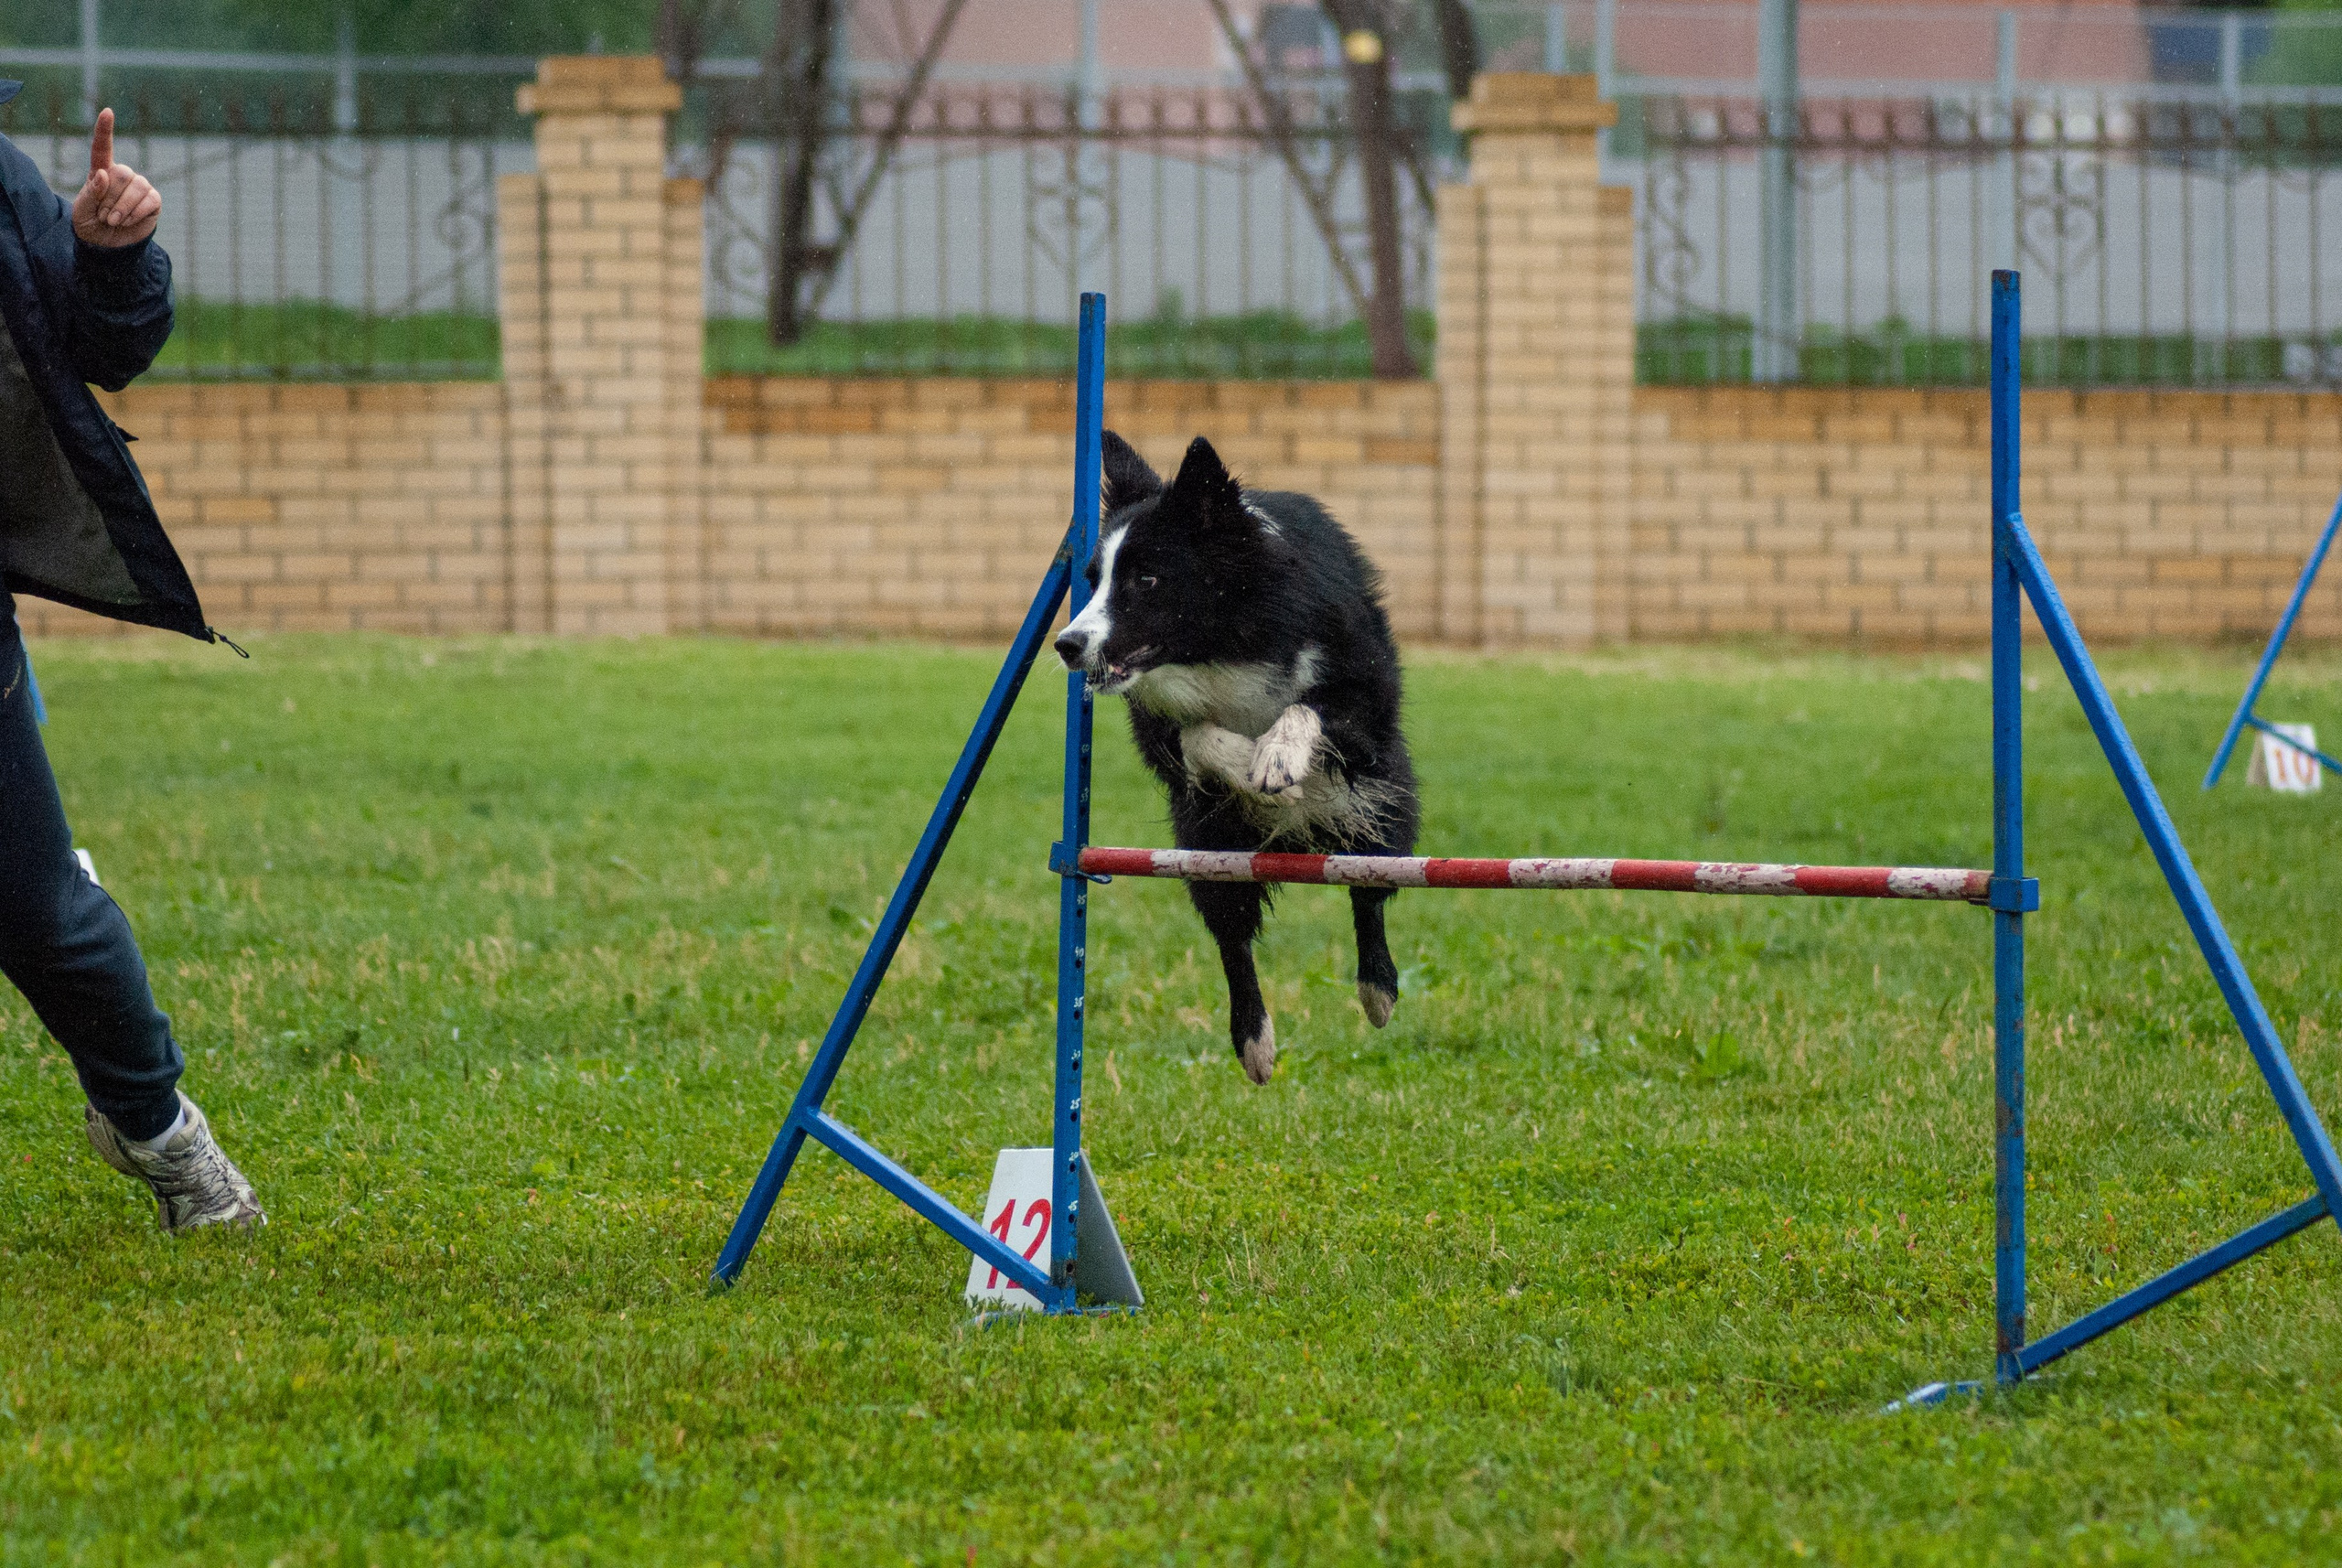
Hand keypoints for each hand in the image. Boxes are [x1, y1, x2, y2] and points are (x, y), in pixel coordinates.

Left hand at [71, 109, 160, 247]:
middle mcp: (122, 175)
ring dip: (122, 208)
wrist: (109, 247)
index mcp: (101, 172)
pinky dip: (136, 213)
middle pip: (121, 173)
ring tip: (114, 220)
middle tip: (104, 215)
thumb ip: (91, 191)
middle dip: (111, 199)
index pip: (103, 147)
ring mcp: (140, 187)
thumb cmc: (91, 224)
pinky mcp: (153, 200)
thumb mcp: (81, 209)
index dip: (105, 129)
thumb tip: (105, 174)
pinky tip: (128, 221)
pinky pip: (149, 200)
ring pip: (136, 186)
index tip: (107, 112)